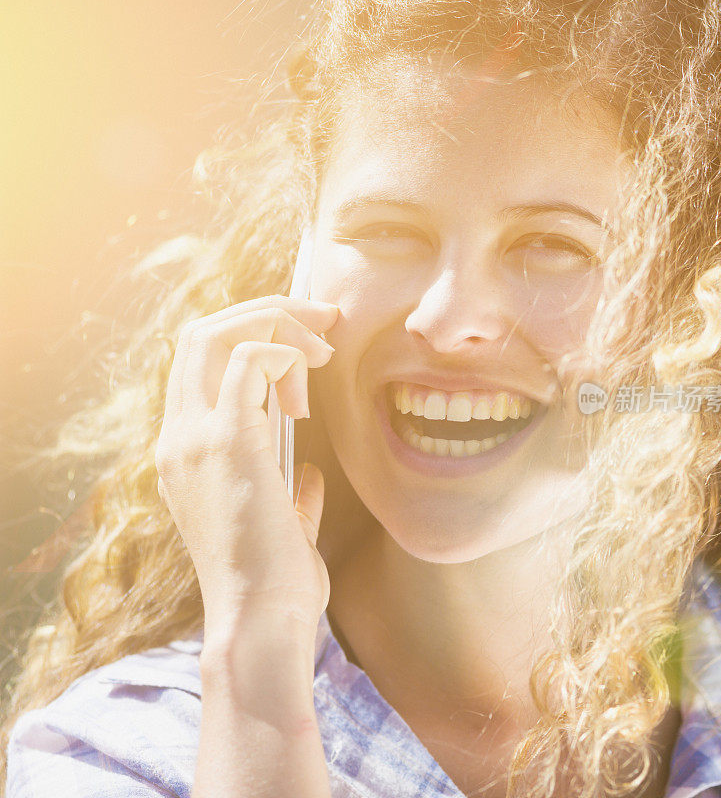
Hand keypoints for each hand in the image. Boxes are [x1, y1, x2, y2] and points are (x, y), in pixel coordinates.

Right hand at [155, 295, 338, 643]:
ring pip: (217, 334)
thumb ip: (291, 496)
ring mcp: (193, 437)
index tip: (308, 347)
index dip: (251, 337)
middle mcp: (178, 437)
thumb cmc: (277, 585)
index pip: (201, 365)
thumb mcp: (282, 529)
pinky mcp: (226, 442)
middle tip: (323, 317)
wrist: (264, 623)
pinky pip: (249, 360)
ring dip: (278, 323)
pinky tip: (310, 385)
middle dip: (267, 312)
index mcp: (186, 454)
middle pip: (202, 334)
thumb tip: (310, 476)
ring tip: (324, 347)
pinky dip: (284, 353)